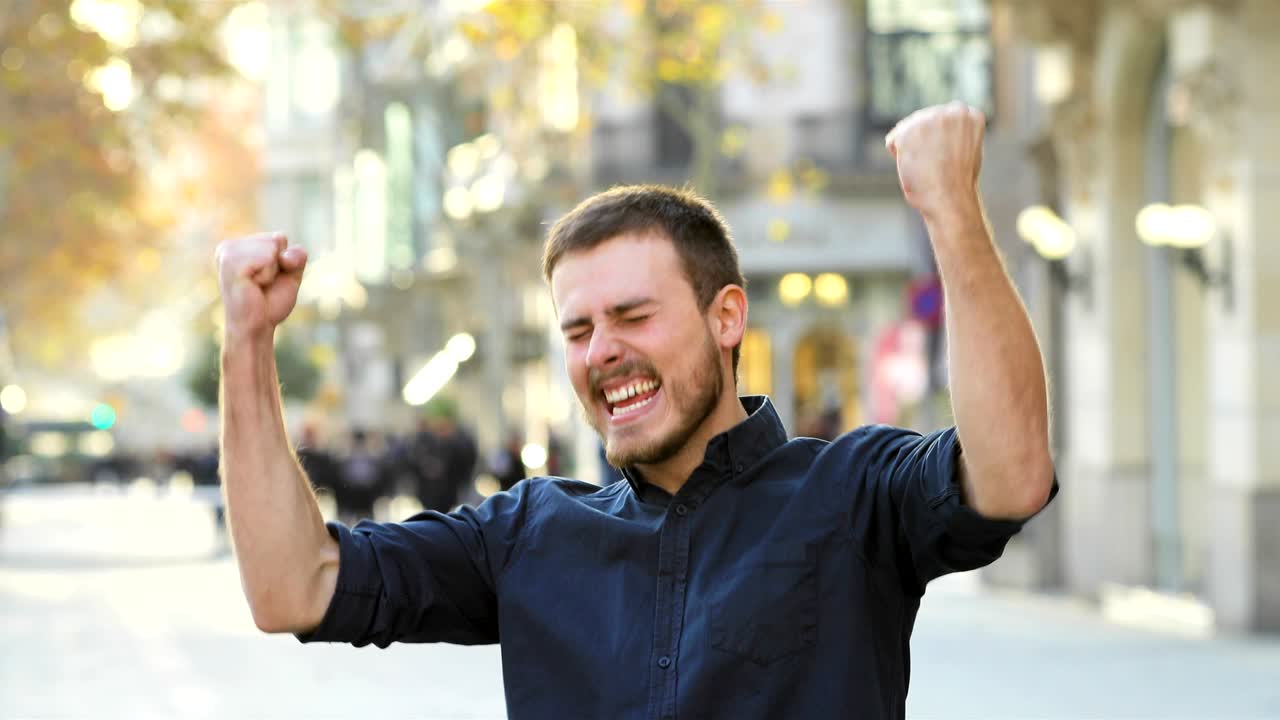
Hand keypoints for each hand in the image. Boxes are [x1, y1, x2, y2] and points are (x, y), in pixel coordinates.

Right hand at [215, 232, 307, 341]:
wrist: (257, 328)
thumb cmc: (269, 303)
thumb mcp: (290, 274)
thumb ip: (296, 255)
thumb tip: (283, 250)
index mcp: (238, 246)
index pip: (279, 238)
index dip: (283, 262)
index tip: (267, 280)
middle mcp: (228, 246)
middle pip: (277, 239)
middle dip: (279, 266)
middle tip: (262, 285)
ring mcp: (227, 253)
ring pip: (273, 246)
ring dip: (272, 271)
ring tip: (256, 286)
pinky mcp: (230, 262)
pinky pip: (267, 257)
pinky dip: (268, 275)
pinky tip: (252, 286)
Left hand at [885, 102, 984, 221]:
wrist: (951, 198)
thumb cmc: (957, 182)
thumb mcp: (966, 148)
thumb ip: (953, 131)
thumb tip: (933, 128)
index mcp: (967, 114)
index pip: (941, 118)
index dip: (939, 139)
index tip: (947, 156)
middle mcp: (948, 111)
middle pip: (921, 121)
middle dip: (922, 142)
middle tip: (935, 166)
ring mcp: (928, 119)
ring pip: (906, 130)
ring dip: (910, 149)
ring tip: (927, 167)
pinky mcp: (907, 132)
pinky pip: (892, 142)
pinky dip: (898, 156)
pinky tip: (914, 167)